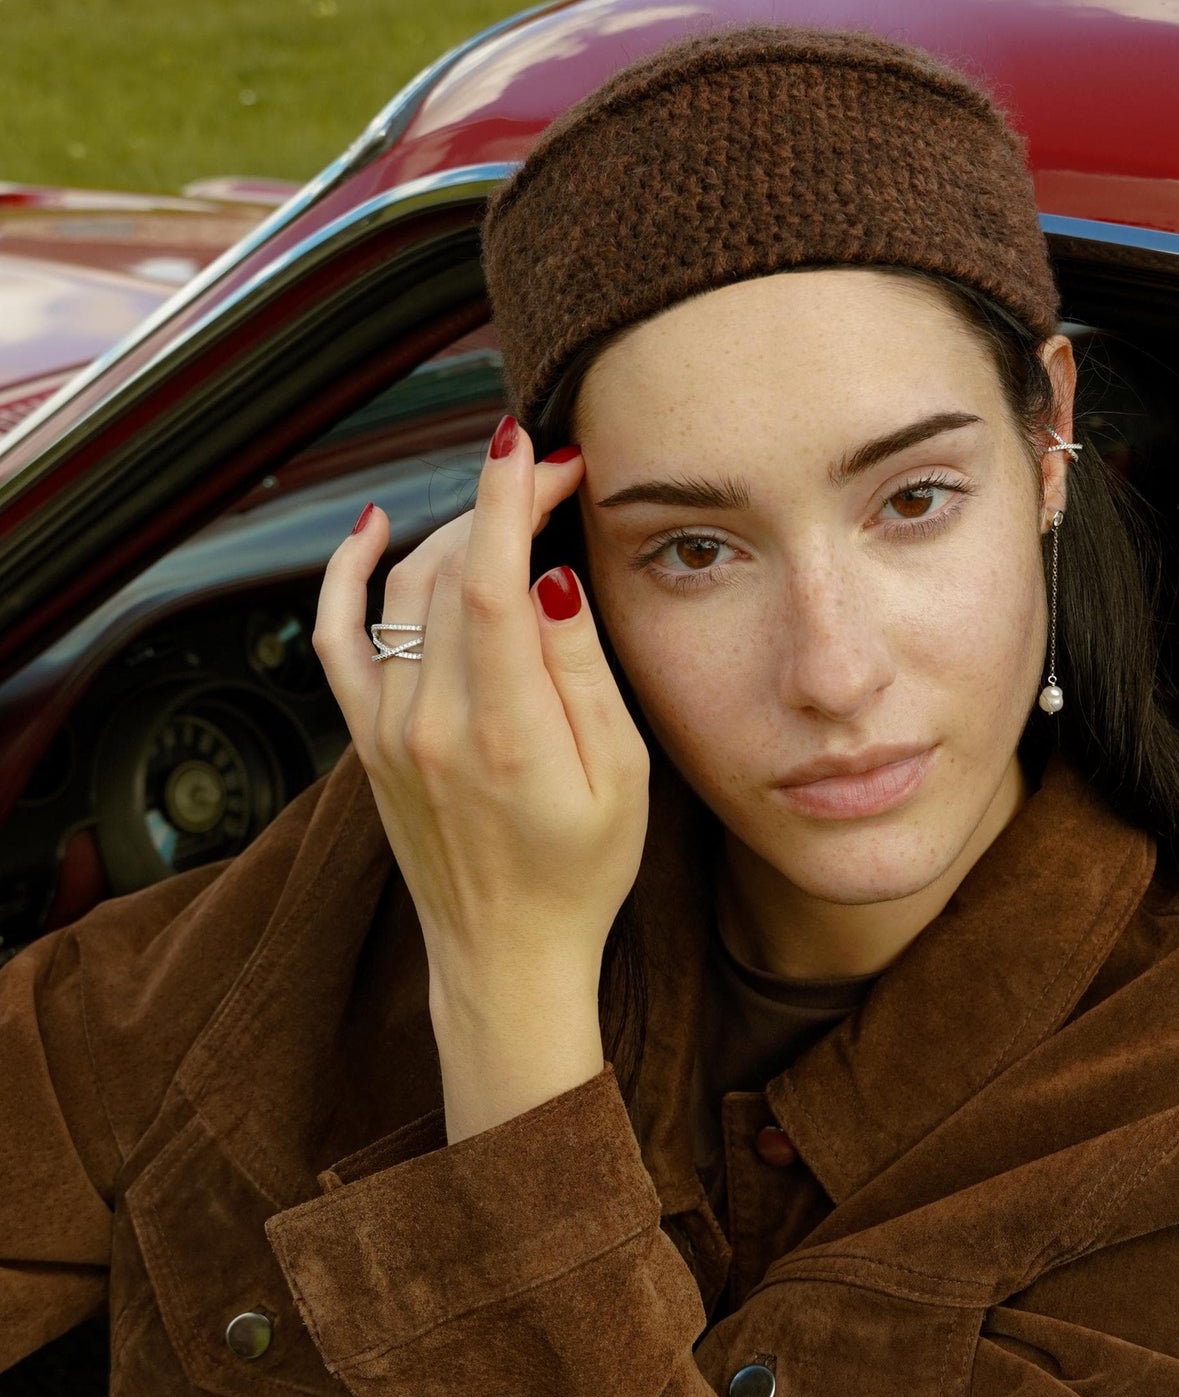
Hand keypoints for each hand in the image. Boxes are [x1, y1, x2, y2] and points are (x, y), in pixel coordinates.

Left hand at [312, 416, 650, 1128]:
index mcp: (504, 733)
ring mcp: (387, 729)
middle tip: (554, 475)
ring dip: (454, 530)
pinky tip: (374, 526)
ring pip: (404, 588)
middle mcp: (430, 723)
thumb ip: (582, 675)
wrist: (504, 953)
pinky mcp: (366, 738)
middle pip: (453, 570)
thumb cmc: (581, 872)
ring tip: (507, 507)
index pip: (493, 580)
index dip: (508, 496)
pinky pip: (337, 635)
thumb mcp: (622, 778)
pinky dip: (347, 573)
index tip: (535, 444)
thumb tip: (550, 578)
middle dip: (501, 502)